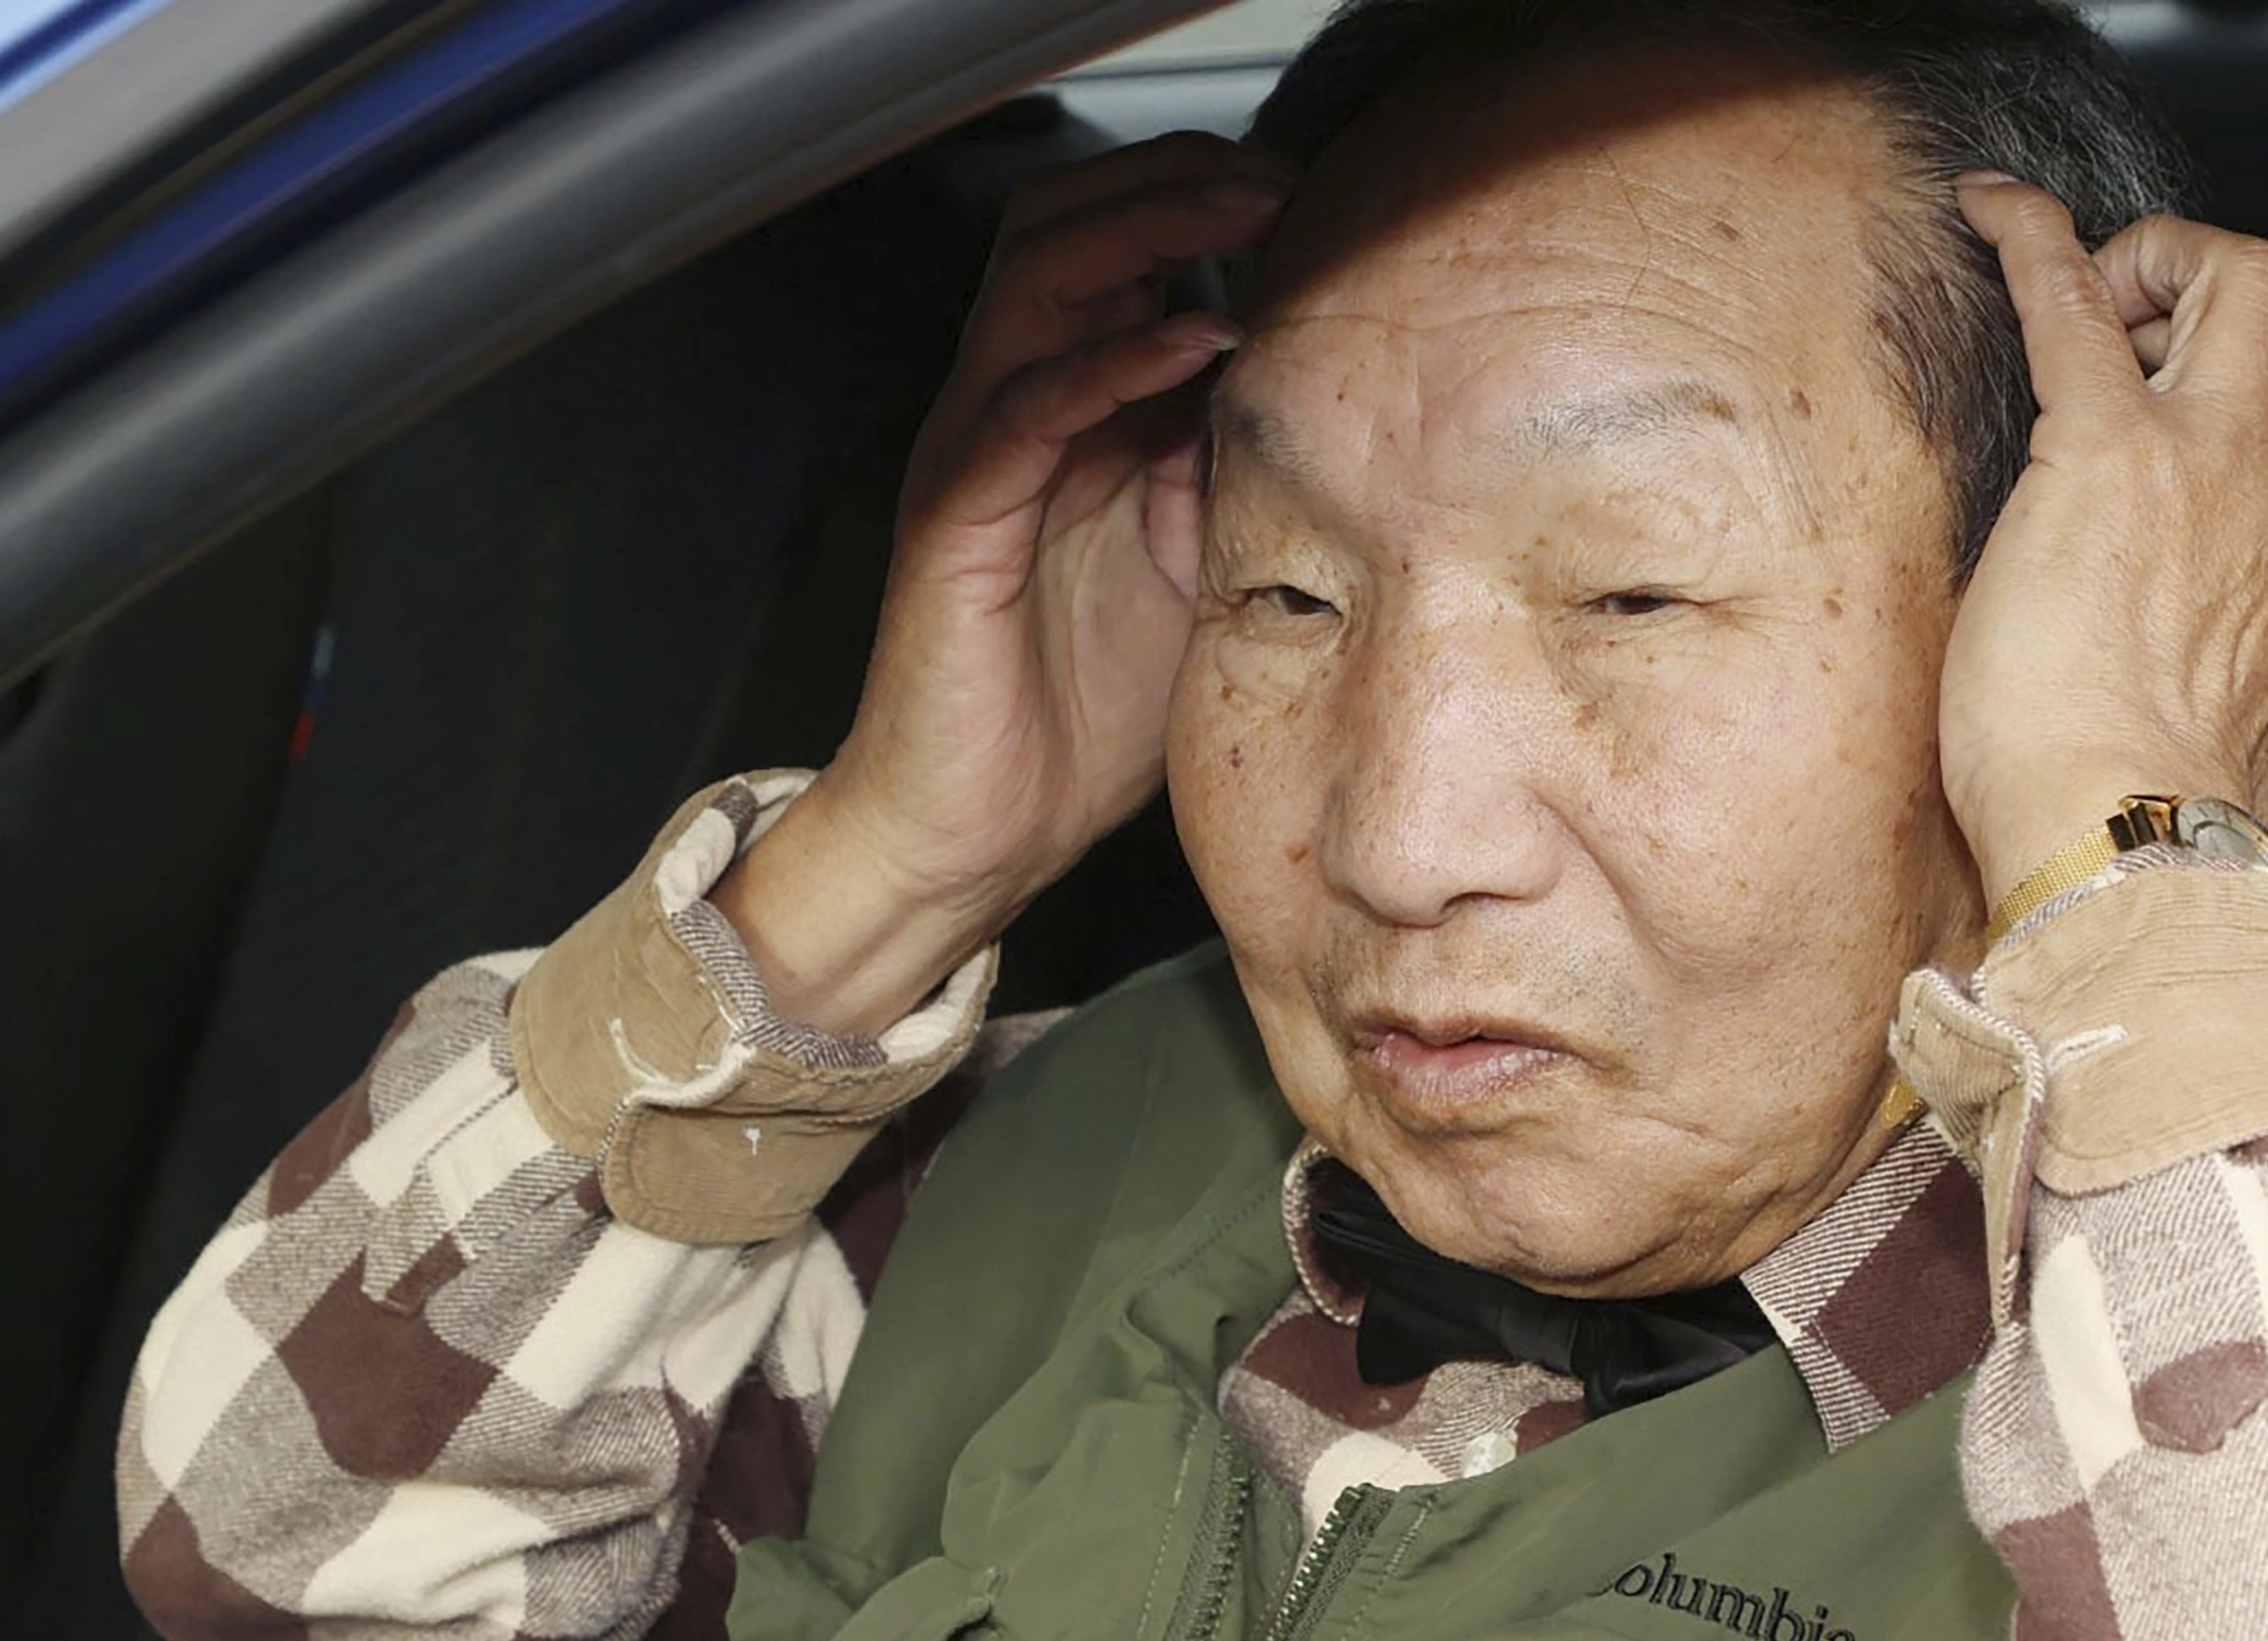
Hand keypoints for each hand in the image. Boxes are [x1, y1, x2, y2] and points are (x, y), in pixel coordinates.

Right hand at [715, 134, 1292, 1031]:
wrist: (980, 830)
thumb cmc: (1074, 716)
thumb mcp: (1193, 574)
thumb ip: (1228, 480)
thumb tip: (1302, 405)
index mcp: (1067, 417)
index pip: (1116, 252)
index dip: (1203, 204)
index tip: (1311, 199)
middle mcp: (1012, 415)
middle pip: (1066, 230)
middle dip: (1174, 185)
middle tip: (1278, 182)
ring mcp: (977, 457)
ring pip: (1037, 283)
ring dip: (1148, 234)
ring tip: (1246, 216)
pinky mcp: (956, 519)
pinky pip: (1025, 408)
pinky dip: (1112, 360)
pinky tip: (1195, 341)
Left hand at [1938, 179, 2267, 905]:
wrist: (2134, 854)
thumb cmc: (2174, 830)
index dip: (2238, 401)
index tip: (2171, 410)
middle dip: (2222, 292)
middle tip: (2133, 329)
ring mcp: (2205, 464)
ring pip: (2238, 284)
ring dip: (2157, 263)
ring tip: (2081, 294)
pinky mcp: (2102, 452)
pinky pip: (2075, 304)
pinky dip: (2035, 243)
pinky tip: (1993, 215)